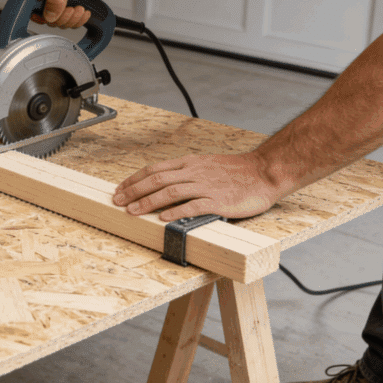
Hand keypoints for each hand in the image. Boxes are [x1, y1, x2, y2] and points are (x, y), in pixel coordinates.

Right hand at [21, 0, 107, 28]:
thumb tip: (49, 16)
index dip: (38, 9)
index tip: (53, 9)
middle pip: (40, 15)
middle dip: (60, 16)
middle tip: (71, 8)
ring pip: (53, 20)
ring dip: (69, 19)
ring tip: (79, 8)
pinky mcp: (60, 4)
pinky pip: (63, 21)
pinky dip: (75, 20)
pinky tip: (82, 10)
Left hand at [111, 153, 285, 220]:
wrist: (265, 172)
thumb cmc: (238, 171)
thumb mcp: (207, 165)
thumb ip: (186, 173)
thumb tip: (164, 184)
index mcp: (190, 163)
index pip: (155, 169)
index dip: (135, 179)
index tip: (121, 188)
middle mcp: (194, 172)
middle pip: (157, 179)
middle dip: (134, 191)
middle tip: (117, 201)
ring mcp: (206, 186)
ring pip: (170, 192)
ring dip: (148, 202)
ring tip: (132, 210)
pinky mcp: (218, 201)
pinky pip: (193, 206)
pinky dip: (176, 212)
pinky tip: (164, 219)